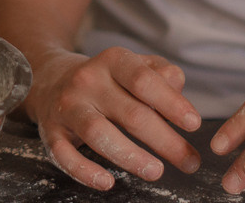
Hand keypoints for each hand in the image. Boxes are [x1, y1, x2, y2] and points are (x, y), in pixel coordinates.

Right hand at [29, 47, 202, 190]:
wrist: (50, 79)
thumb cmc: (107, 79)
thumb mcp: (134, 66)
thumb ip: (161, 75)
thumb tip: (179, 94)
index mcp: (112, 61)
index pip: (143, 80)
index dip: (171, 103)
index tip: (194, 124)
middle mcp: (87, 81)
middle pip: (129, 112)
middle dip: (164, 140)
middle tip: (189, 162)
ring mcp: (67, 106)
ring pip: (98, 132)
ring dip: (130, 155)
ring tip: (156, 171)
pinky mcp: (51, 132)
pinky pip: (64, 155)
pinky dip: (84, 172)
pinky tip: (108, 182)